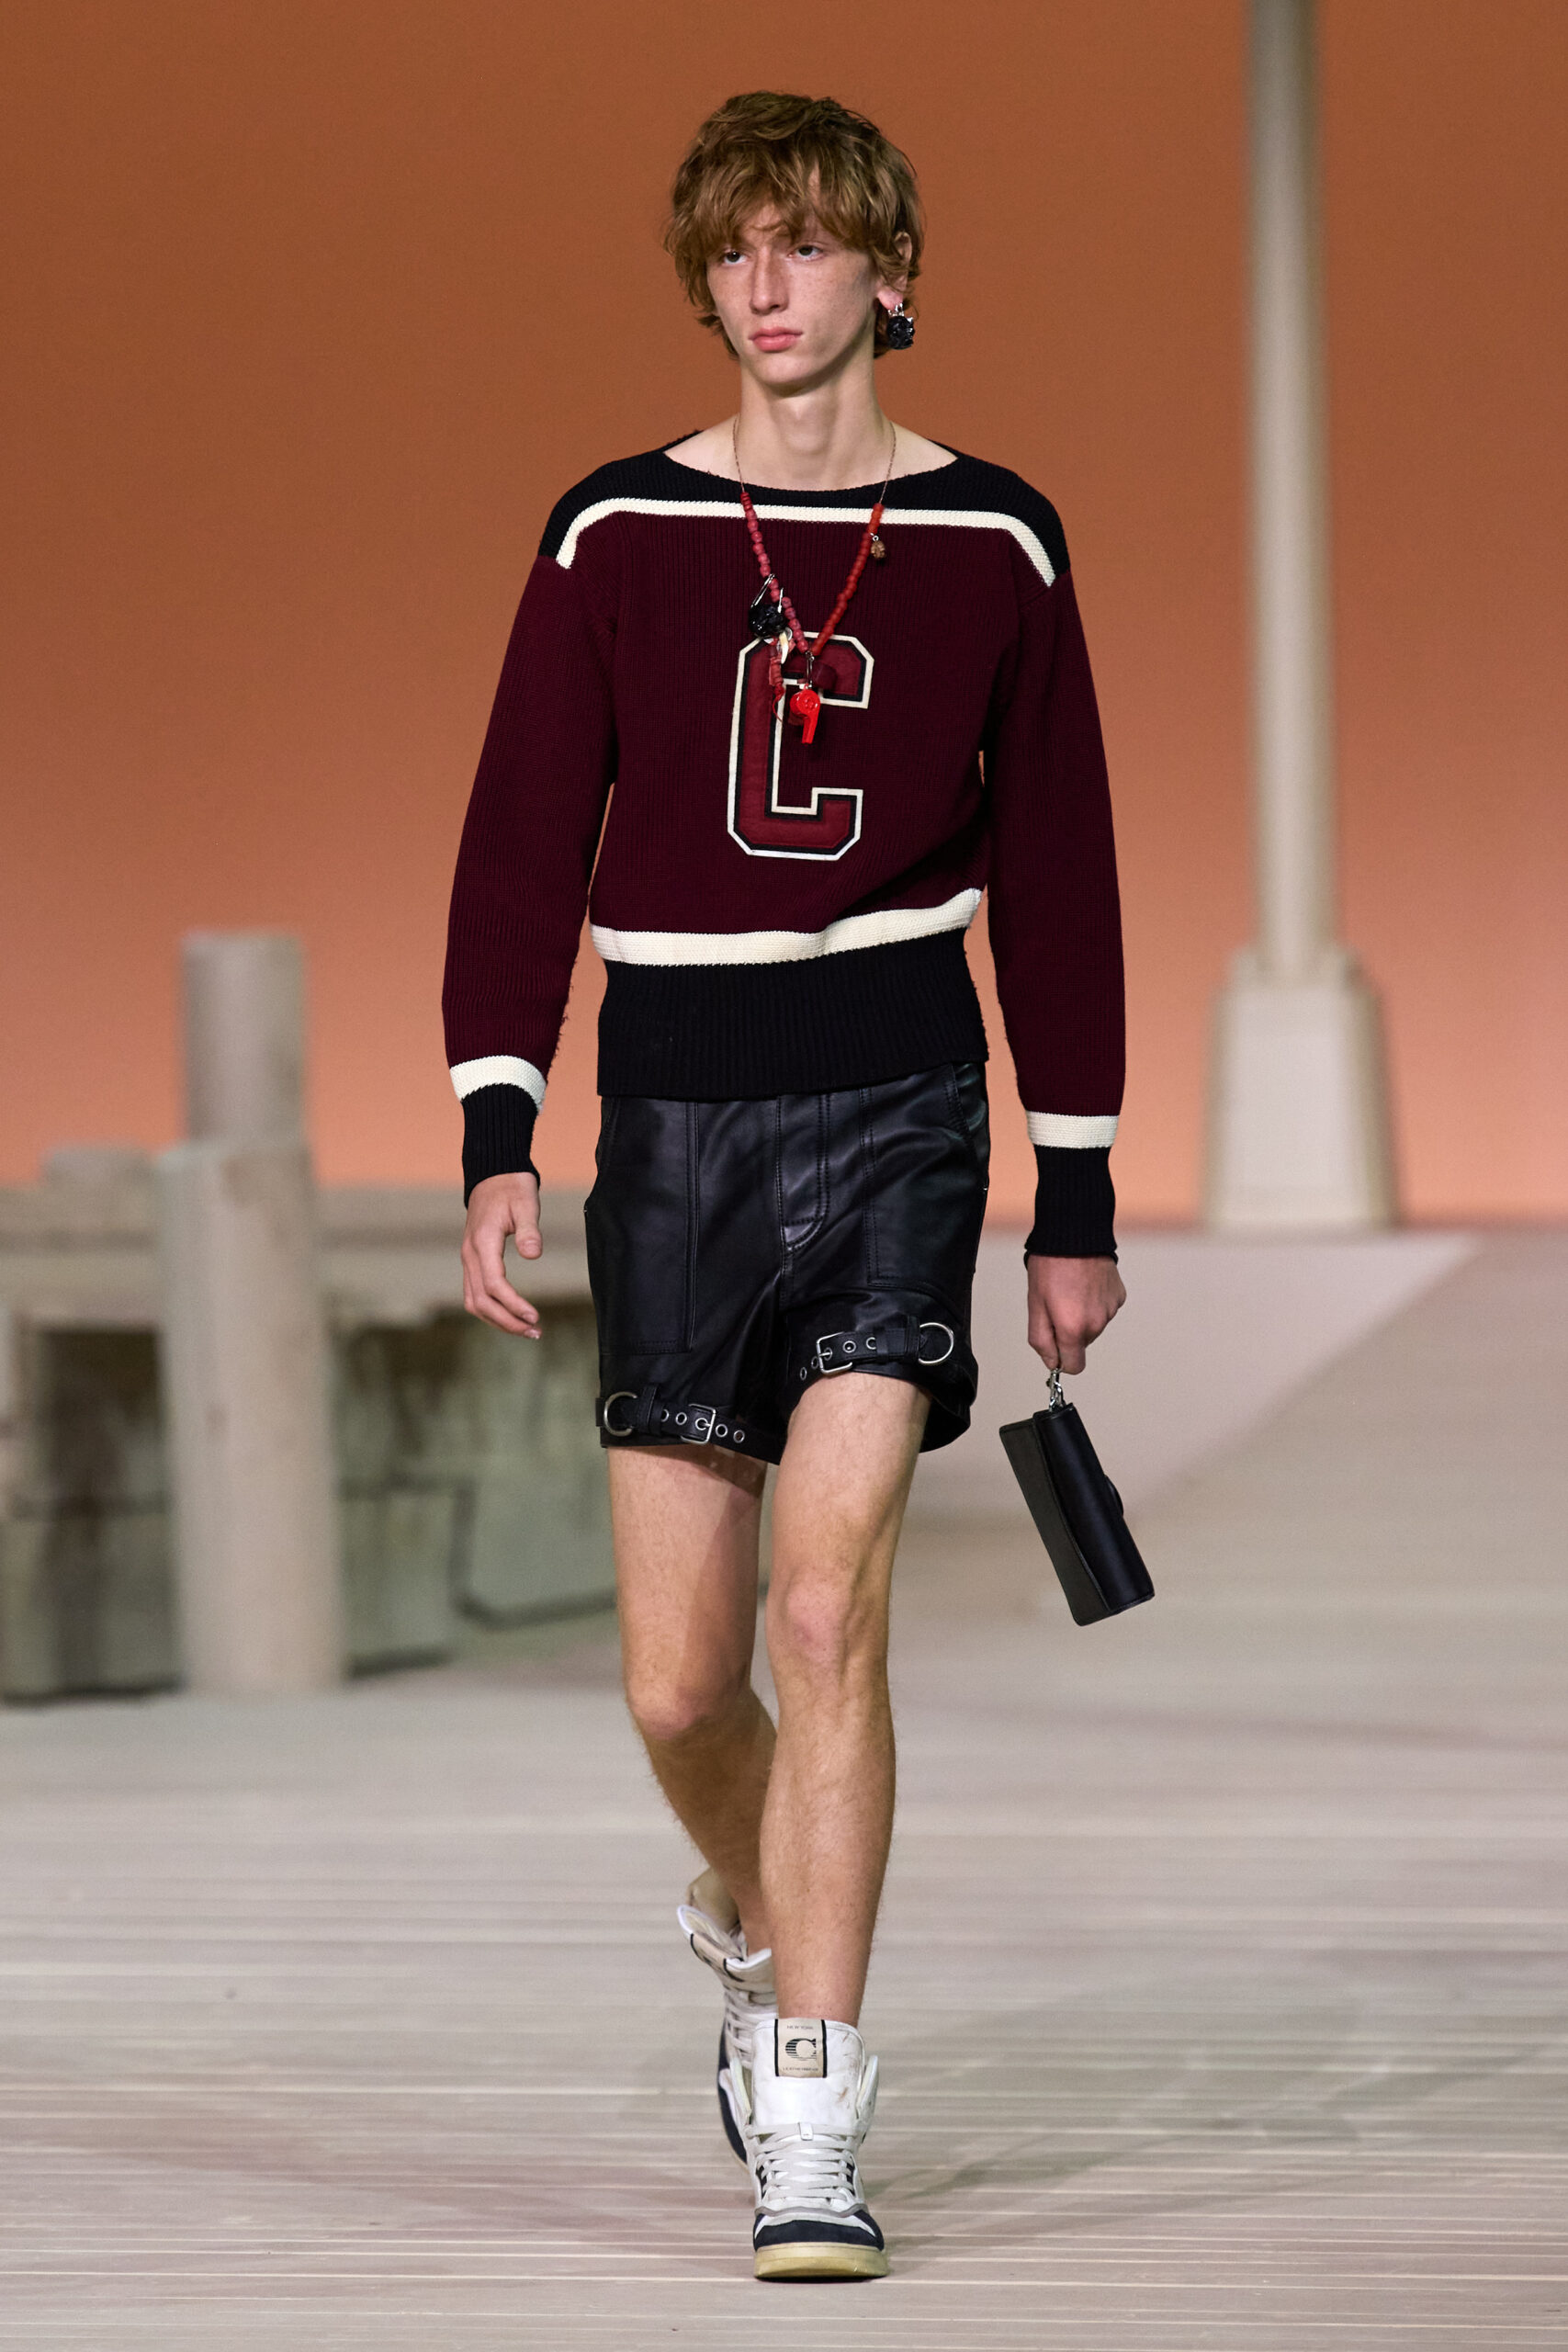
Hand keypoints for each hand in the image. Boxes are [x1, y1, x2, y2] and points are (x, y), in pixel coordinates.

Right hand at [461, 1172, 542, 1336]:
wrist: (493, 1174)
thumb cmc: (512, 1188)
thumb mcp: (526, 1203)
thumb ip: (529, 1230)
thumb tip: (533, 1255)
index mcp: (482, 1242)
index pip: (494, 1285)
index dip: (513, 1305)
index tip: (535, 1317)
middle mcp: (470, 1255)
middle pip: (481, 1301)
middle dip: (507, 1321)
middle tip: (535, 1332)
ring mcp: (468, 1259)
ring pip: (474, 1302)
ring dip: (498, 1320)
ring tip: (526, 1330)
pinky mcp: (473, 1261)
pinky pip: (475, 1294)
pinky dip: (491, 1310)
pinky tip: (511, 1316)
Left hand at [1026, 1254, 1124, 1375]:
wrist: (1075, 1234)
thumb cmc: (1051, 1267)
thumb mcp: (1035, 1306)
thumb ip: (1042, 1341)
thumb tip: (1052, 1363)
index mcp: (1074, 1329)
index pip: (1074, 1366)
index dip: (1061, 1358)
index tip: (1054, 1343)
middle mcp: (1097, 1324)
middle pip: (1082, 1343)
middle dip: (1069, 1331)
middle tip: (1057, 1303)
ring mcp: (1111, 1310)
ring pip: (1093, 1326)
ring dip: (1082, 1315)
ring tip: (1071, 1289)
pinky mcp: (1119, 1296)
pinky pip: (1104, 1309)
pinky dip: (1095, 1302)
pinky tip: (1085, 1283)